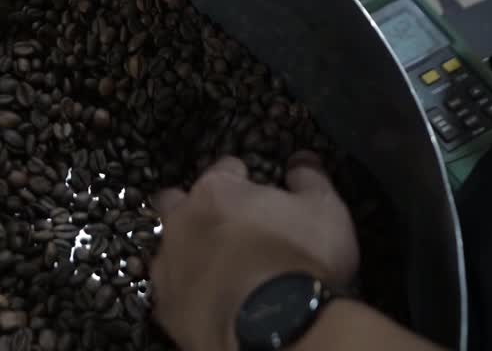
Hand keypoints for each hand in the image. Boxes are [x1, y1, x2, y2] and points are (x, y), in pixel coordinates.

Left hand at [149, 154, 359, 350]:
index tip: (252, 188)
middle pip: (175, 202)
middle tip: (221, 225)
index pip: (224, 169)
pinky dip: (187, 293)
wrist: (274, 329)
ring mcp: (168, 266)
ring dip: (187, 253)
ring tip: (216, 269)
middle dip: (193, 207)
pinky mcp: (166, 307)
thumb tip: (302, 162)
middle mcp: (182, 222)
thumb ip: (310, 181)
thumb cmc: (300, 260)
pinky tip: (208, 302)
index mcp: (217, 192)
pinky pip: (171, 293)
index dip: (240, 177)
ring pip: (168, 248)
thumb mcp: (325, 212)